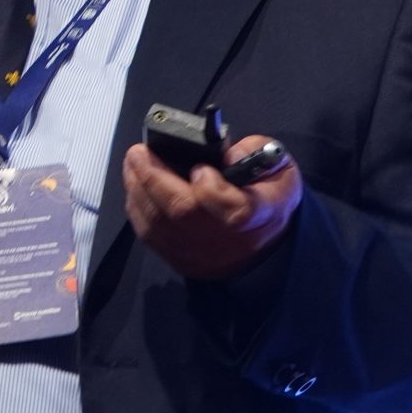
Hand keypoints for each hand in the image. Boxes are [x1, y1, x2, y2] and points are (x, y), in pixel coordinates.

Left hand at [122, 135, 302, 279]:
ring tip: (133, 164)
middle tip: (138, 152)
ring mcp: (200, 254)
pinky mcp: (180, 261)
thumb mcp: (278, 167)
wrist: (264, 247)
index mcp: (259, 214)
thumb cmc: (268, 198)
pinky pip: (149, 235)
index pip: (235, 210)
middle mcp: (226, 240)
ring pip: (158, 224)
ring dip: (138, 189)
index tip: (201, 168)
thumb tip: (222, 151)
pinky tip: (135, 187)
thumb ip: (253, 151)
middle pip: (182, 213)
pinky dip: (137, 208)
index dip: (212, 189)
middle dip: (154, 177)